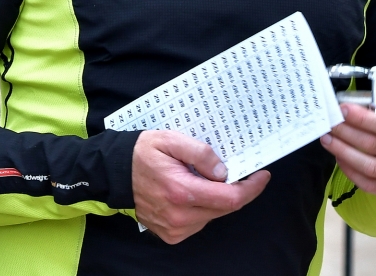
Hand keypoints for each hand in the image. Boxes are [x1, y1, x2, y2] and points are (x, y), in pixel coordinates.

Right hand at [132, 130, 270, 243]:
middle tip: (236, 171)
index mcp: (182, 192)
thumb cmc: (142, 152)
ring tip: (204, 179)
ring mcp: (175, 229)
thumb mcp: (171, 140)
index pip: (231, 198)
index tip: (262, 175)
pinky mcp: (171, 235)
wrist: (113, 173)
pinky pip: (199, 222)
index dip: (252, 188)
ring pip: (213, 216)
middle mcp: (180, 216)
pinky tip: (191, 192)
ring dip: (217, 199)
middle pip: (225, 208)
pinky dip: (203, 208)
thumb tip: (223, 172)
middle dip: (235, 190)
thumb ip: (200, 153)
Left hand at [320, 80, 375, 194]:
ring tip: (327, 138)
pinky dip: (350, 171)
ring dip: (343, 152)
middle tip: (330, 122)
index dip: (363, 119)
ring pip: (370, 166)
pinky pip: (368, 184)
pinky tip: (338, 155)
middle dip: (347, 133)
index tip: (343, 109)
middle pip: (375, 145)